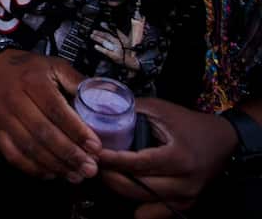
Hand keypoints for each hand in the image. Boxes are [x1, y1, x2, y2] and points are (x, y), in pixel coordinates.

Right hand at [0, 50, 100, 181]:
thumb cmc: (28, 69)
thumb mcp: (54, 66)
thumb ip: (78, 82)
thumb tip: (105, 100)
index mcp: (33, 81)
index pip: (56, 110)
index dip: (77, 131)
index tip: (95, 147)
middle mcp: (15, 100)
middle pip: (43, 132)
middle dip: (69, 154)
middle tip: (90, 169)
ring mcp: (3, 118)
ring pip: (29, 147)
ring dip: (55, 165)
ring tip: (76, 176)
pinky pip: (13, 156)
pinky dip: (33, 169)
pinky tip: (51, 174)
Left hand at [96, 98, 236, 218]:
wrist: (222, 139)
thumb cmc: (188, 123)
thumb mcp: (159, 109)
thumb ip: (130, 110)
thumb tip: (98, 110)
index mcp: (179, 157)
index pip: (137, 164)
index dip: (111, 160)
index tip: (94, 153)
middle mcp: (184, 182)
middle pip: (136, 188)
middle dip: (110, 176)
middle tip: (94, 163)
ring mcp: (186, 196)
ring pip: (141, 202)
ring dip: (120, 188)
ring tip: (106, 172)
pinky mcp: (185, 204)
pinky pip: (154, 213)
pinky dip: (137, 205)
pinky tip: (126, 188)